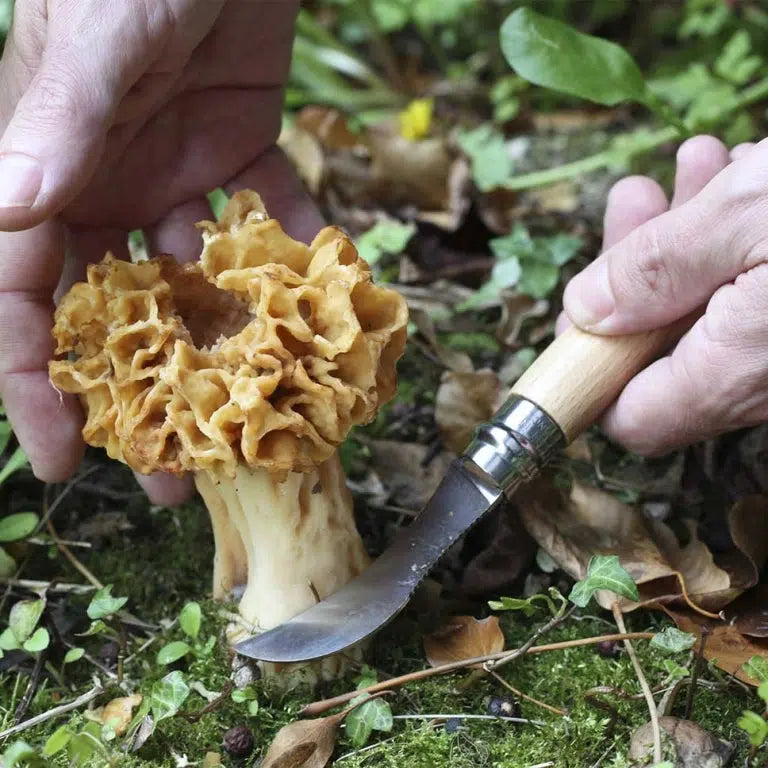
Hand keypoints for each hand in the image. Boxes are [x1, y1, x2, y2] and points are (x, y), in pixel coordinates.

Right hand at [0, 0, 321, 502]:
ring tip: (261, 420)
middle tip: (180, 472)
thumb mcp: (91, 44)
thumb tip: (8, 213)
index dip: (34, 384)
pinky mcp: (244, 148)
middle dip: (148, 394)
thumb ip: (55, 127)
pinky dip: (300, 261)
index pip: (24, 298)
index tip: (61, 461)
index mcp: (49, 173)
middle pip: (122, 314)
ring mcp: (180, 171)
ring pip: (201, 281)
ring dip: (232, 347)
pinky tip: (328, 314)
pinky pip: (274, 217)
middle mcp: (108, 184)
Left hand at [560, 135, 767, 455]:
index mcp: (736, 373)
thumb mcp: (746, 215)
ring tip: (693, 168)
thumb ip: (655, 270)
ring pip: (706, 315)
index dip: (591, 367)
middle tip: (637, 199)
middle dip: (636, 274)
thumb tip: (585, 310)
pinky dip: (730, 243)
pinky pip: (750, 298)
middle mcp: (763, 383)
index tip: (583, 306)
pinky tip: (734, 180)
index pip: (631, 418)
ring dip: (683, 241)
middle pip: (661, 354)